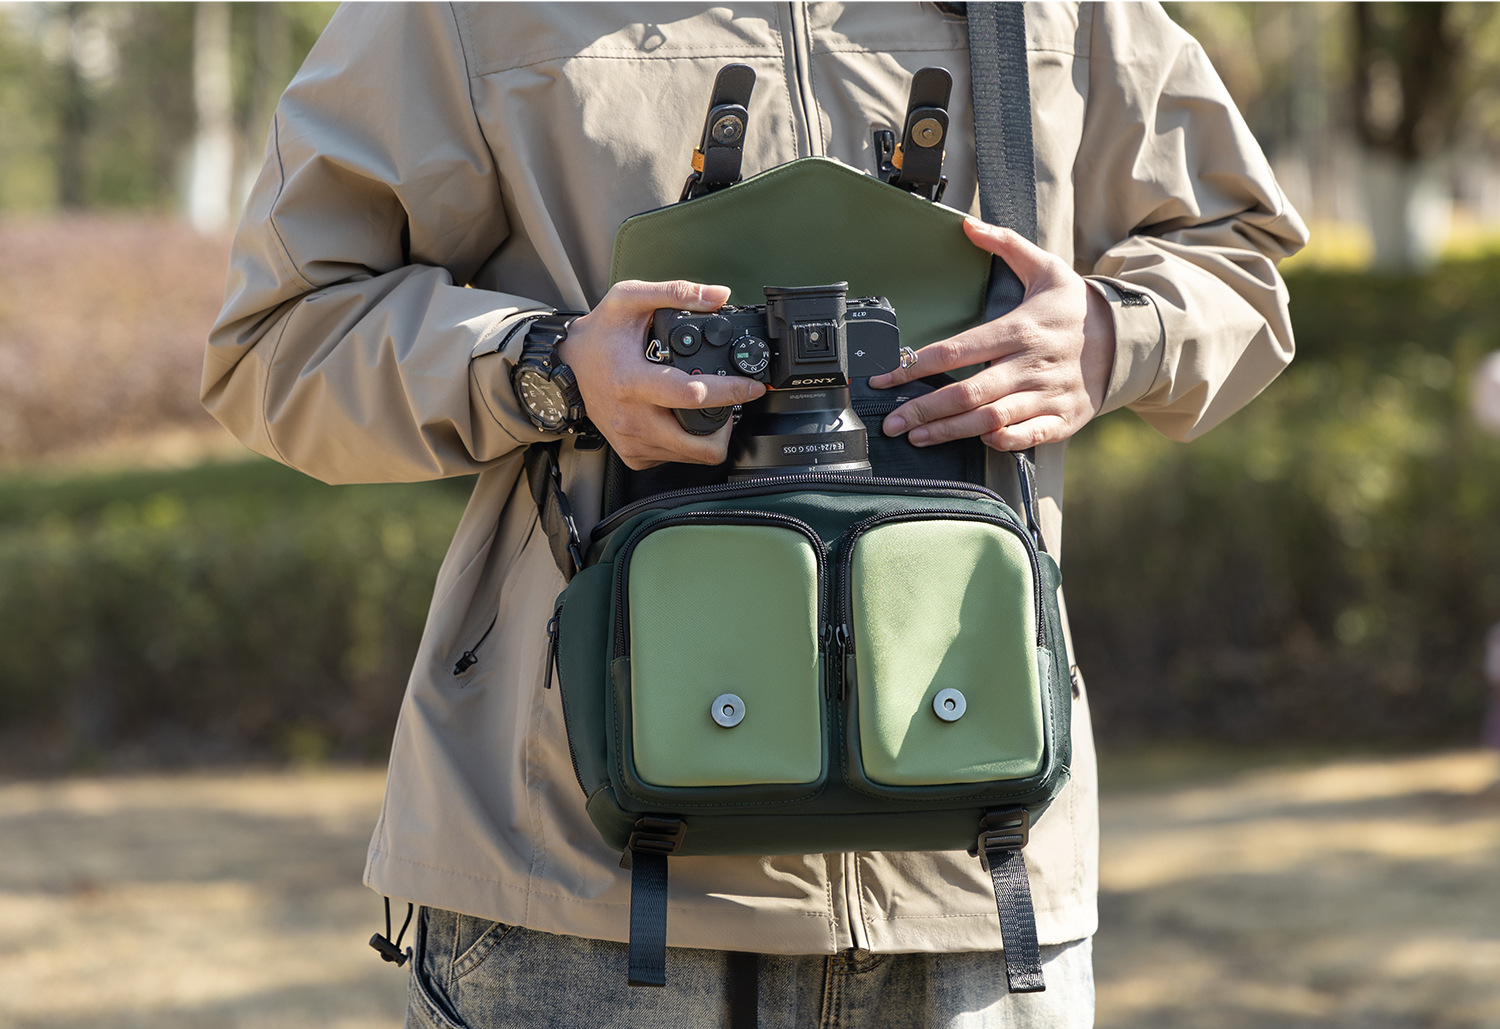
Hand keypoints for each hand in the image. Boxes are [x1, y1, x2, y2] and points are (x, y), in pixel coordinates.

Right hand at [558, 279, 766, 469]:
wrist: (567, 365)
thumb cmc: (600, 333)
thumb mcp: (629, 298)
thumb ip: (676, 292)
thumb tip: (718, 295)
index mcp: (634, 381)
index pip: (693, 396)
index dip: (731, 392)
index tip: (753, 387)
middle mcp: (632, 418)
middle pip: (699, 446)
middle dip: (726, 427)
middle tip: (727, 405)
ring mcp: (631, 441)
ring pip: (691, 456)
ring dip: (707, 435)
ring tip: (701, 408)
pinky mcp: (632, 455)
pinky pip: (674, 459)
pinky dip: (685, 443)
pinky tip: (678, 419)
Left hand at [870, 218, 1115, 450]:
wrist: (1126, 339)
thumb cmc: (1073, 308)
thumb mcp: (1046, 268)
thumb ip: (1005, 245)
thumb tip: (968, 225)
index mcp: (1019, 329)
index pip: (957, 350)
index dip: (916, 365)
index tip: (885, 378)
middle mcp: (1030, 365)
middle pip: (968, 392)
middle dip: (924, 409)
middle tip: (890, 422)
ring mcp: (1047, 395)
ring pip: (991, 419)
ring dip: (950, 431)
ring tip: (916, 437)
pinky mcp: (1062, 419)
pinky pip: (1028, 437)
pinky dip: (1002, 442)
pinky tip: (977, 442)